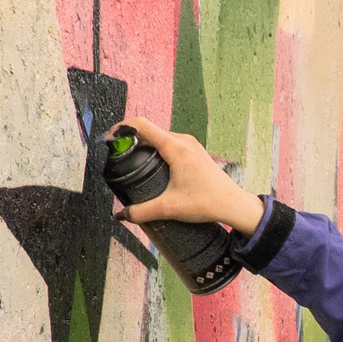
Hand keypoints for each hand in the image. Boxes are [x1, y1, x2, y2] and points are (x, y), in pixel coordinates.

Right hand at [118, 117, 265, 233]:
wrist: (233, 205)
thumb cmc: (207, 202)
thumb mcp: (169, 208)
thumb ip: (141, 212)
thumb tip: (121, 216)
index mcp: (175, 147)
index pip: (142, 125)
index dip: (121, 128)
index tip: (109, 138)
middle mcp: (183, 140)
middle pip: (149, 130)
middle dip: (130, 138)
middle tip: (117, 155)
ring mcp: (190, 144)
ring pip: (160, 136)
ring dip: (144, 144)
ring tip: (131, 160)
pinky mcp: (194, 151)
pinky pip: (169, 142)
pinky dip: (156, 148)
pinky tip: (151, 165)